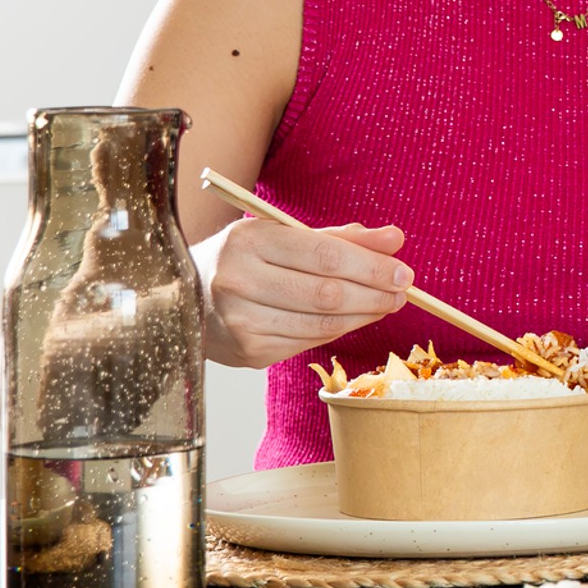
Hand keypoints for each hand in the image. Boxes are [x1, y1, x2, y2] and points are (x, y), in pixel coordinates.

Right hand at [201, 218, 410, 367]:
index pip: (325, 256)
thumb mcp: (282, 235)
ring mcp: (241, 322)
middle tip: (403, 292)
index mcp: (248, 241)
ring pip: (322, 324)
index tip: (404, 272)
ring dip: (363, 316)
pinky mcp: (248, 353)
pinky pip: (308, 341)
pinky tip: (352, 319)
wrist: (183, 296)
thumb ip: (339, 238)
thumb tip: (395, 239)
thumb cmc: (244, 258)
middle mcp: (239, 281)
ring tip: (385, 305)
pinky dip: (338, 331)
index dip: (371, 266)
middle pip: (327, 294)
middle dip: (375, 294)